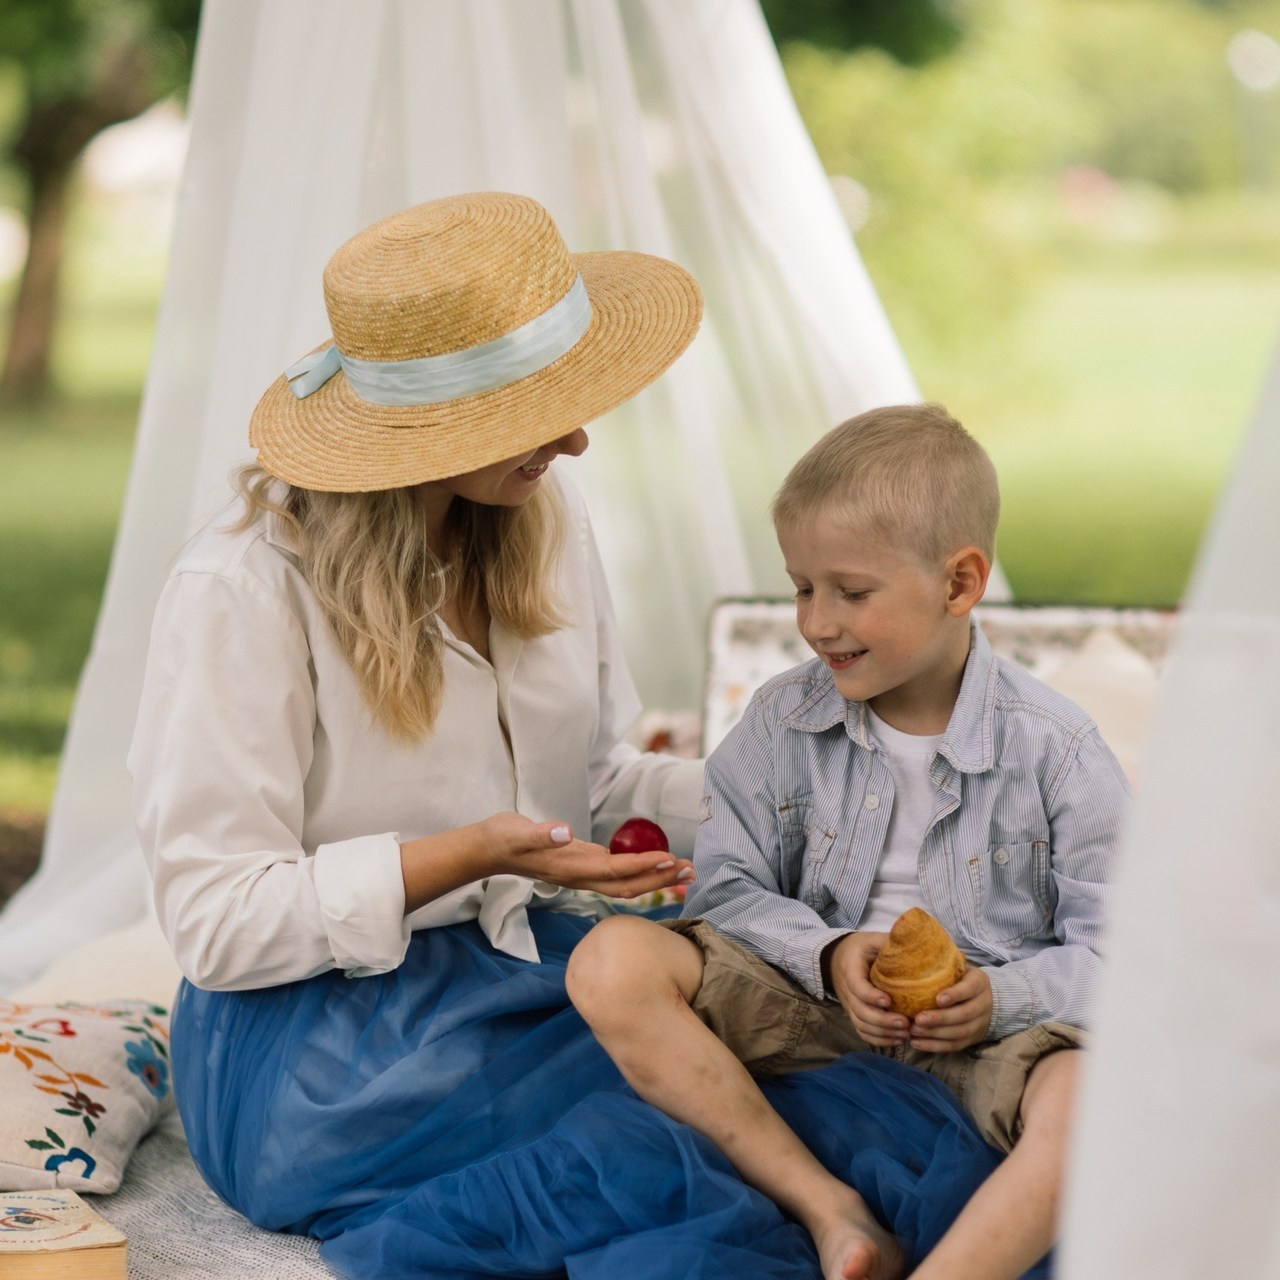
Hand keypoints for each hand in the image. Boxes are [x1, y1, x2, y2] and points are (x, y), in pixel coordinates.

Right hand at [480, 812, 694, 898]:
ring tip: (683, 872)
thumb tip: (564, 832)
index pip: (615, 870)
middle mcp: (581, 876)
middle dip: (660, 880)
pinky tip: (655, 866)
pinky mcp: (582, 867)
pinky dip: (640, 873)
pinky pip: (617, 876)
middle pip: (628, 885)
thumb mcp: (518, 832)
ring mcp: (582, 874)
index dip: (643, 866)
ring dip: (656, 879)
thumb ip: (542, 833)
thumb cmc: (503, 838)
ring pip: (625, 884)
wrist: (488, 850)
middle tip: (690, 871)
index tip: (668, 858)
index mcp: (571, 867)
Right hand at [825, 931, 912, 1047]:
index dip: (870, 996)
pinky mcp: (855, 1014)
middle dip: (882, 1020)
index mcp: (850, 967)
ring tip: (905, 1032)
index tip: (889, 1001)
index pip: (856, 986)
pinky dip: (879, 1039)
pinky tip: (897, 1040)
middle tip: (905, 1022)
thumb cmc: (861, 948)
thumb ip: (890, 941)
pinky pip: (862, 1032)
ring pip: (861, 1025)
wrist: (839, 957)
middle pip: (860, 1011)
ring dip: (883, 1032)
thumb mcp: (873, 939)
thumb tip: (915, 940)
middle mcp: (847, 990)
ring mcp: (849, 1004)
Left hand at [906, 966, 992, 1052]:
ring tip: (914, 1031)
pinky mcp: (972, 1039)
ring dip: (935, 1034)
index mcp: (979, 983)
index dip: (955, 995)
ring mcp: (979, 1024)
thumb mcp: (959, 967)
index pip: (969, 989)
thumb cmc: (962, 978)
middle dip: (940, 1019)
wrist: (988, 999)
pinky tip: (916, 1043)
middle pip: (964, 1015)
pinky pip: (954, 1046)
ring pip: (959, 1033)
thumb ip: (944, 963)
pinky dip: (934, 1046)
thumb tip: (916, 952)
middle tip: (918, 1019)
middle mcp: (983, 1004)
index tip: (937, 999)